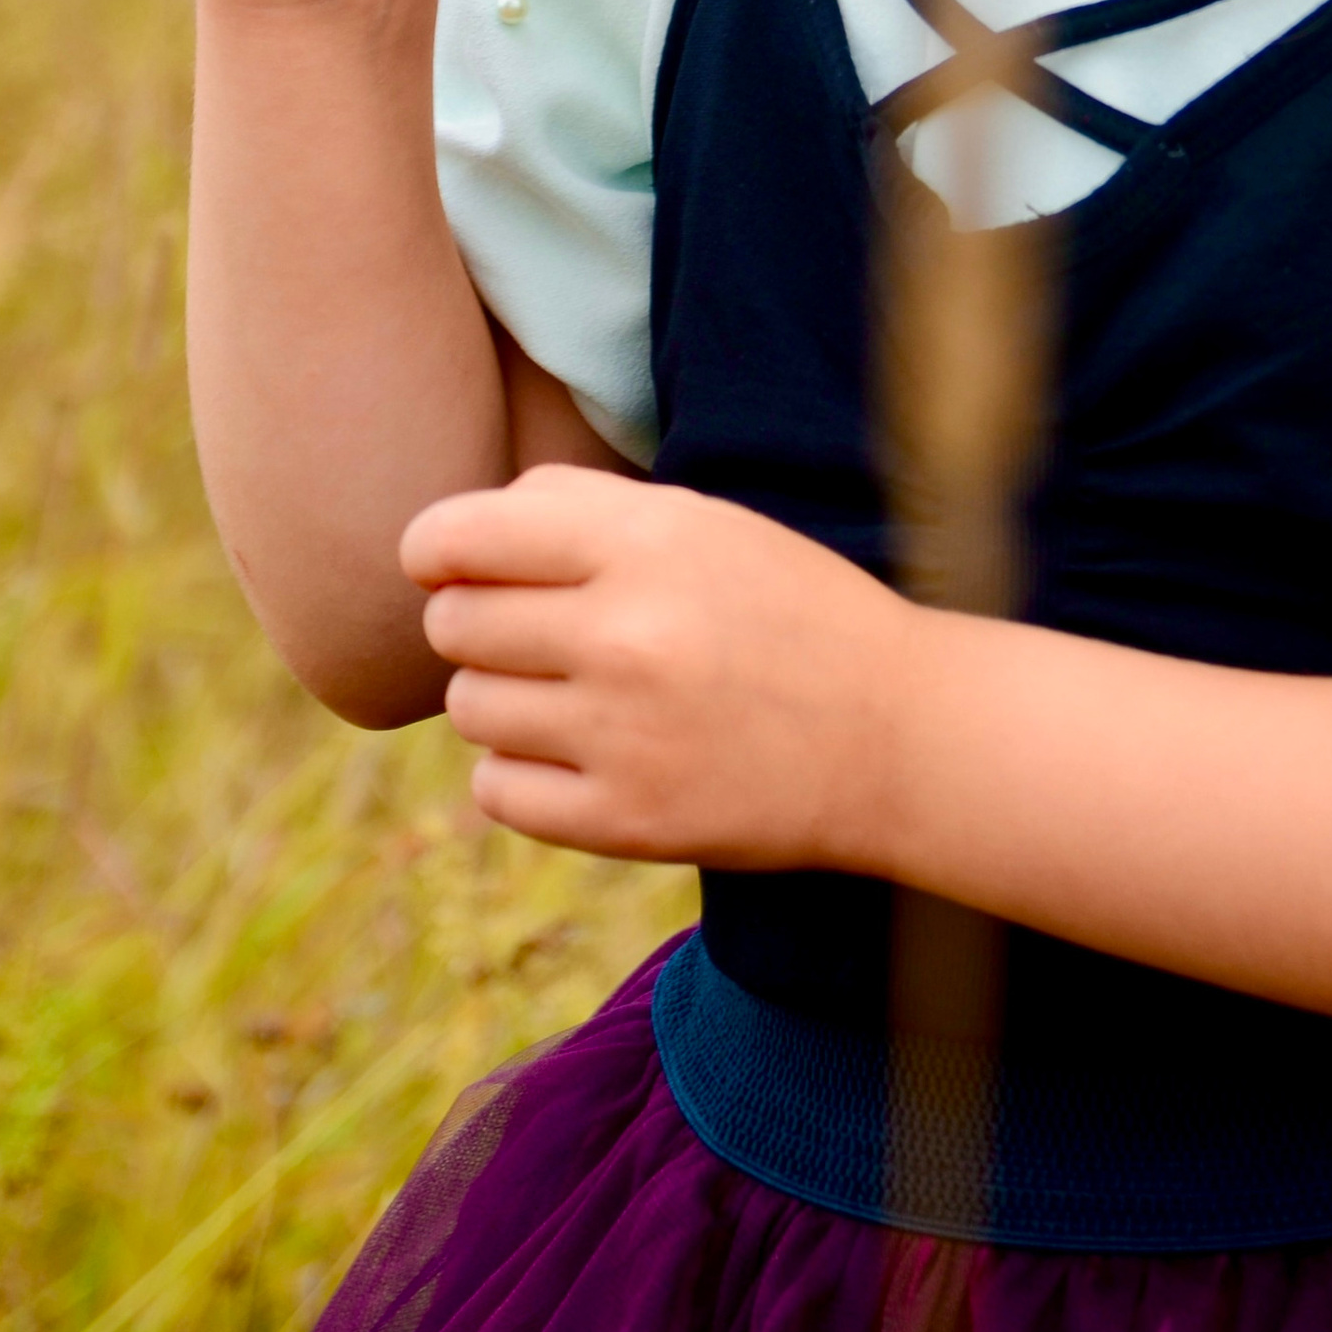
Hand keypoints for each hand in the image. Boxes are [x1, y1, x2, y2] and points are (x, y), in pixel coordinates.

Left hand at [401, 466, 910, 866]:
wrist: (899, 736)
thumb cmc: (791, 611)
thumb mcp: (705, 524)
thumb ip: (580, 509)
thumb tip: (453, 535)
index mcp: (646, 543)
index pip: (461, 536)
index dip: (433, 548)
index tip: (446, 564)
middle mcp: (625, 635)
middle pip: (453, 624)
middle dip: (476, 623)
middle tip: (536, 635)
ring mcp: (623, 736)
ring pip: (470, 708)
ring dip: (502, 699)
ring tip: (572, 696)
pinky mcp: (627, 822)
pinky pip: (496, 791)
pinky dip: (517, 774)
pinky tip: (577, 755)